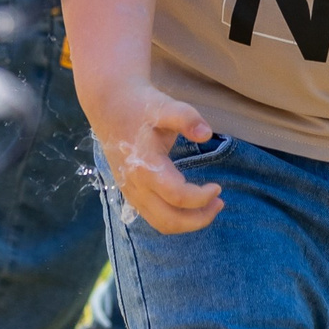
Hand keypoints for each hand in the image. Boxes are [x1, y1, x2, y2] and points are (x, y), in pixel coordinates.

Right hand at [89, 81, 223, 233]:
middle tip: (219, 203)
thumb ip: (186, 117)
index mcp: (145, 166)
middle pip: (169, 220)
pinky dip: (174, 218)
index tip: (218, 187)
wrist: (109, 104)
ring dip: (187, 222)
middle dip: (198, 219)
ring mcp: (131, 192)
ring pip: (160, 224)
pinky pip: (153, 217)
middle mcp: (136, 186)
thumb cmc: (140, 105)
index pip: (177, 196)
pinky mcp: (130, 192)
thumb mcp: (164, 105)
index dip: (201, 197)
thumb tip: (206, 133)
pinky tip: (188, 205)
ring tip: (208, 207)